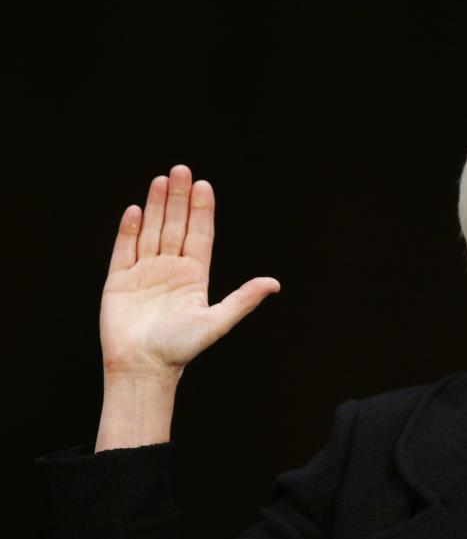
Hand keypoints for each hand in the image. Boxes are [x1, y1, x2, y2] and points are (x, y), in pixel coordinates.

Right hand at [99, 164, 279, 381]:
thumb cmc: (181, 349)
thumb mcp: (218, 322)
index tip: (203, 185)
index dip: (201, 210)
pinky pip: (124, 249)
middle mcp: (170, 270)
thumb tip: (274, 284)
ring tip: (161, 180)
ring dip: (155, 206)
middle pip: (175, 226)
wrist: (144, 368)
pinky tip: (135, 210)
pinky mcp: (119, 281)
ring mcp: (144, 273)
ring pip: (151, 232)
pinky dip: (129, 230)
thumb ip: (243, 299)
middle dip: (178, 198)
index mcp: (194, 277)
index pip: (200, 235)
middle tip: (181, 169)